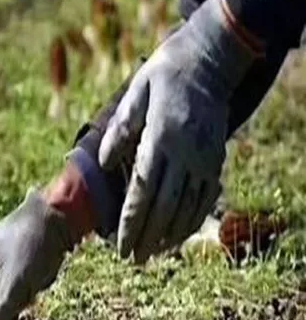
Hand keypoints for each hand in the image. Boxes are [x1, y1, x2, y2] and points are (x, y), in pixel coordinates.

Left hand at [99, 0, 258, 262]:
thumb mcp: (134, 93)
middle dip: (147, 237)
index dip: (131, 223)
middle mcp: (185, 153)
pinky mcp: (216, 160)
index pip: (142, 191)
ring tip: (152, 254)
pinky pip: (206, 198)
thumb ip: (119, 130)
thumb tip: (103, 163)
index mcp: (160, 138)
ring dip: (170, 235)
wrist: (211, 60)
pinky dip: (192, 221)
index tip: (119, 245)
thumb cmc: (164, 76)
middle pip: (165, 207)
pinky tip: (178, 236)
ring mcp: (205, 158)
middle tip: (132, 258)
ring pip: (188, 207)